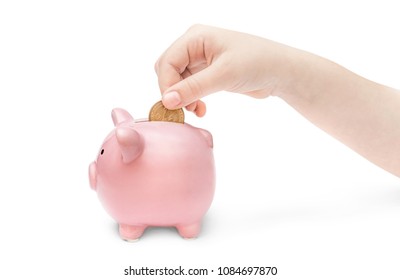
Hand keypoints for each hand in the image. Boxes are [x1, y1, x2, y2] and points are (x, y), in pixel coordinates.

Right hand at [155, 24, 294, 115]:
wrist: (280, 71)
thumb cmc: (257, 63)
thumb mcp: (223, 75)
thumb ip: (193, 88)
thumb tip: (166, 101)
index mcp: (196, 37)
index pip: (167, 62)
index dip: (167, 85)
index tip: (173, 106)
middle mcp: (195, 45)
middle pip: (167, 70)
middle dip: (173, 92)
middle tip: (184, 110)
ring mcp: (200, 59)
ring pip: (177, 81)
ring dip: (182, 98)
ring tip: (196, 111)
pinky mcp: (207, 72)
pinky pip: (188, 87)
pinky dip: (191, 99)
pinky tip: (201, 109)